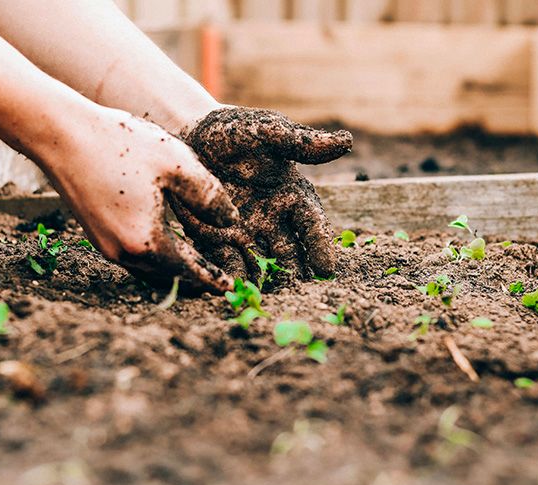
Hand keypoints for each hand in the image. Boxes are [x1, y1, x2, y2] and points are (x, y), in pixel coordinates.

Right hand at [43, 105, 238, 292]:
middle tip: (218, 282)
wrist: (61, 135)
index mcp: (146, 241)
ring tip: (197, 267)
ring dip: (174, 271)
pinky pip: (133, 258)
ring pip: (149, 270)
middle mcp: (123, 252)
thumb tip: (231, 221)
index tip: (231, 288)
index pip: (189, 270)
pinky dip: (155, 258)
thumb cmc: (120, 144)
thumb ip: (209, 196)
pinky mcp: (96, 235)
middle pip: (168, 277)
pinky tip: (166, 246)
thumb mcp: (177, 163)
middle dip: (195, 281)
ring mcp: (106, 246)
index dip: (212, 279)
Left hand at [172, 107, 351, 281]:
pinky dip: (232, 277)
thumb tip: (346, 142)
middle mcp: (273, 220)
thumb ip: (301, 142)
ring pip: (261, 264)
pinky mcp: (217, 240)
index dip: (320, 246)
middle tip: (299, 294)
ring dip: (266, 282)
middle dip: (295, 274)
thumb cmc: (235, 131)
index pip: (312, 225)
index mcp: (292, 196)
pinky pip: (227, 262)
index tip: (326, 269)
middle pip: (290, 253)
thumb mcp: (267, 132)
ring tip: (267, 300)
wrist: (191, 135)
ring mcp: (246, 233)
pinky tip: (233, 290)